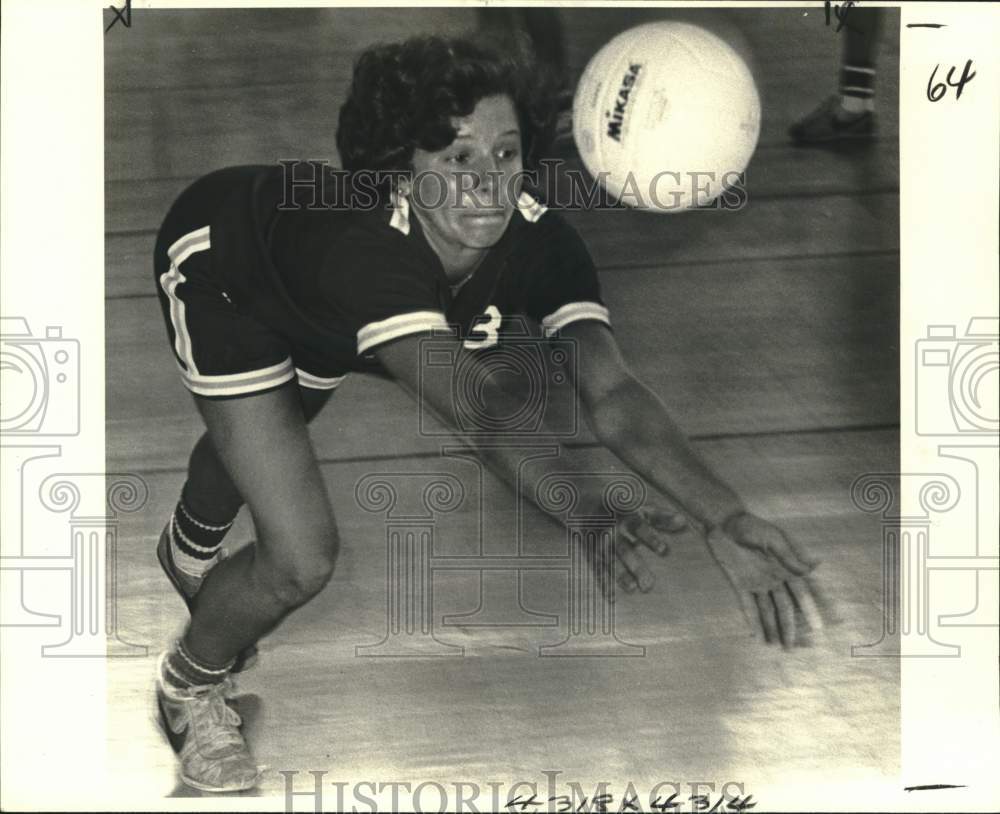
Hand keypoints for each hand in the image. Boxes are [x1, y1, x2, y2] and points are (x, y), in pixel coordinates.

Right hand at [584, 505, 687, 600]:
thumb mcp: (642, 510)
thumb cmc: (623, 510)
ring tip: (633, 589)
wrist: (583, 505)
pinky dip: (603, 583)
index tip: (664, 551)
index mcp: (626, 517)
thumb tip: (683, 522)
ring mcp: (600, 543)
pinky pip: (597, 569)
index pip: (640, 527)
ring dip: (619, 575)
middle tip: (649, 585)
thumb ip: (662, 518)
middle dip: (635, 566)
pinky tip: (611, 598)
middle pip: (624, 549)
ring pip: (610, 561)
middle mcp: (612, 530)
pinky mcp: (591, 553)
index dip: (651, 538)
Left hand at [706, 513, 839, 646]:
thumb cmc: (751, 527)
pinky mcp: (740, 584)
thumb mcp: (772, 538)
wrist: (724, 524)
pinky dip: (753, 620)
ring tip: (777, 647)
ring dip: (772, 628)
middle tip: (793, 648)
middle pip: (784, 608)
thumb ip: (788, 555)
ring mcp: (756, 583)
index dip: (809, 611)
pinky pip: (747, 606)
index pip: (801, 594)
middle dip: (789, 627)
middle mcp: (773, 579)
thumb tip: (809, 569)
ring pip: (767, 611)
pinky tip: (757, 635)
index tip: (818, 628)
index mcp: (785, 568)